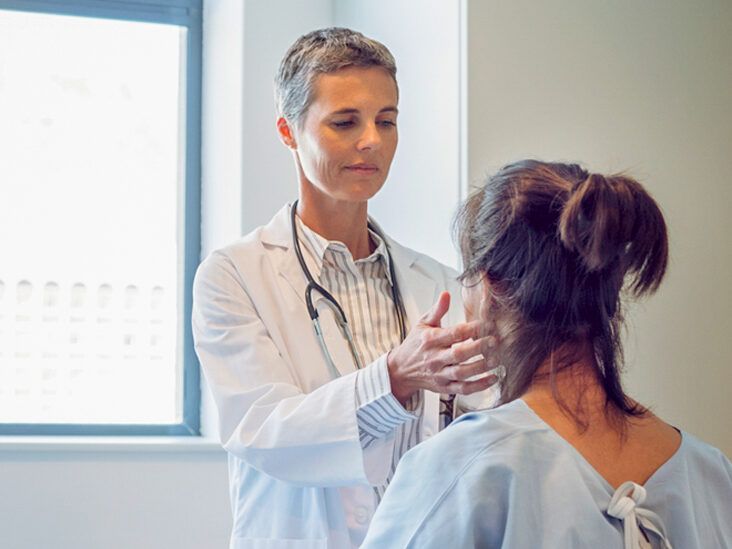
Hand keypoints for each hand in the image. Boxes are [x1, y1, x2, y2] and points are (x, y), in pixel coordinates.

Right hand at [387, 291, 498, 405]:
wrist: (400, 370)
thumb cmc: (415, 344)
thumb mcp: (422, 324)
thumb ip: (437, 310)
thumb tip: (446, 294)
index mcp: (430, 340)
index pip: (453, 333)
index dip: (471, 328)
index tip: (487, 324)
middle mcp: (434, 358)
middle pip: (459, 354)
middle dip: (478, 347)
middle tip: (494, 341)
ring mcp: (439, 374)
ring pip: (462, 373)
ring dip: (481, 367)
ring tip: (496, 359)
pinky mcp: (444, 387)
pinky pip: (463, 389)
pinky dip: (479, 386)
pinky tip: (493, 378)